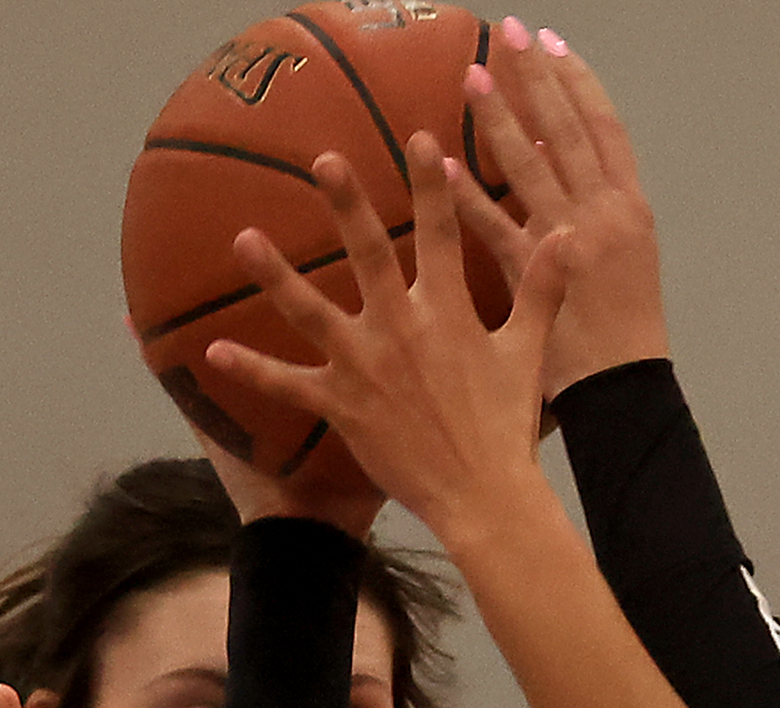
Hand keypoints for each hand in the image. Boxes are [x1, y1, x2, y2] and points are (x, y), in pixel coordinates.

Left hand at [202, 139, 569, 543]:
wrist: (481, 495)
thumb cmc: (505, 426)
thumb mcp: (529, 354)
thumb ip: (541, 291)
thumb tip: (566, 238)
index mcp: (446, 311)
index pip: (440, 233)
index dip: (432, 185)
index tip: (420, 140)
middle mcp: (399, 327)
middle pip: (367, 252)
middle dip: (346, 202)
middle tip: (323, 160)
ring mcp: (363, 365)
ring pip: (311, 309)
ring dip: (275, 274)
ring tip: (243, 239)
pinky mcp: (340, 405)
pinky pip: (287, 383)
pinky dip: (250, 369)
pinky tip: (213, 351)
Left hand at [459, 22, 668, 399]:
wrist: (624, 396)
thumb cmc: (620, 337)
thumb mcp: (624, 261)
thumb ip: (592, 206)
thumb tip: (558, 154)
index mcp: (627, 210)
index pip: (603, 128)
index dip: (577, 82)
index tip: (552, 44)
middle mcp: (599, 218)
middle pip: (562, 135)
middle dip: (533, 82)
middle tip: (507, 36)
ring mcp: (566, 243)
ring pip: (529, 169)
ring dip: (496, 123)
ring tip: (468, 81)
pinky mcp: (530, 279)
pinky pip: (488, 231)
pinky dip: (464, 197)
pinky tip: (437, 167)